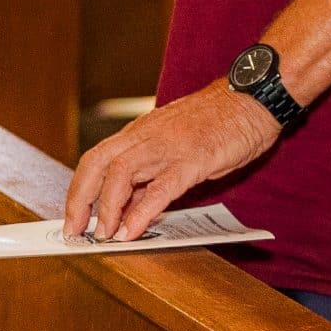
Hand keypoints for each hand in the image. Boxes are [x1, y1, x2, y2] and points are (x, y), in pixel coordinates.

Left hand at [61, 82, 281, 243]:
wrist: (256, 96)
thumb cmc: (222, 120)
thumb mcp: (179, 145)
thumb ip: (154, 174)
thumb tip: (133, 208)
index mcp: (143, 131)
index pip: (98, 158)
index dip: (79, 189)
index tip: (74, 216)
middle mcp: (148, 136)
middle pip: (97, 163)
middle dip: (79, 199)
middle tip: (75, 231)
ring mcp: (169, 146)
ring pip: (120, 173)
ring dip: (106, 208)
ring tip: (104, 235)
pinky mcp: (193, 159)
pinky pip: (159, 188)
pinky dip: (141, 212)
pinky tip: (132, 232)